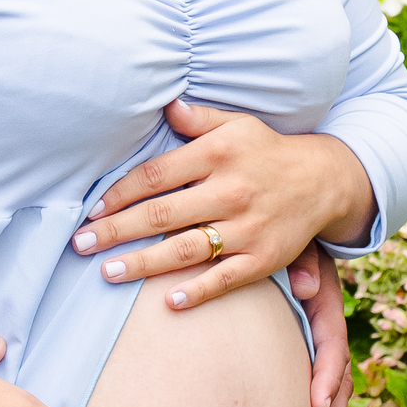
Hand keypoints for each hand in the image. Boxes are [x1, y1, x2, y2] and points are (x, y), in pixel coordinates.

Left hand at [71, 99, 375, 309]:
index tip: (92, 210)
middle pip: (161, 214)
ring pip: (186, 249)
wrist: (325, 180)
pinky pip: (226, 278)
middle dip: (116, 230)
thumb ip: (197, 118)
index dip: (120, 194)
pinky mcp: (264, 258)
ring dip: (143, 263)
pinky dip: (197, 291)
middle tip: (81, 243)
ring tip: (106, 272)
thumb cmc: (266, 151)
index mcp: (217, 154)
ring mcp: (247, 228)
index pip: (155, 175)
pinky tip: (168, 302)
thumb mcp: (236, 124)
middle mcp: (230, 191)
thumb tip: (163, 105)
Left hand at [287, 243, 353, 406]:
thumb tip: (304, 285)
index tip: (318, 405)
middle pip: (337, 381)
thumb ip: (302, 261)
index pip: (333, 347)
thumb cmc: (286, 239)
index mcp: (326, 307)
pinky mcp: (300, 352)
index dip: (328, 377)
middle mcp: (327, 332)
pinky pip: (308, 388)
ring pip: (328, 392)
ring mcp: (315, 345)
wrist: (283, 234)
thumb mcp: (299, 245)